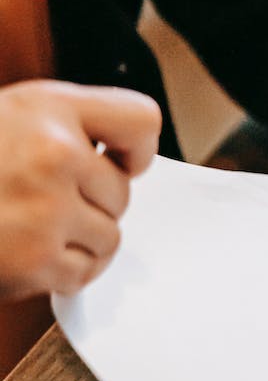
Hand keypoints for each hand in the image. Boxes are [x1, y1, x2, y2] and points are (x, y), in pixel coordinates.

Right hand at [0, 80, 161, 300]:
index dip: (136, 147)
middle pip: (123, 192)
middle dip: (93, 201)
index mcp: (49, 108)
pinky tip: (32, 253)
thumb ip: (70, 124)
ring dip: (81, 239)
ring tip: (38, 227)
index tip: (120, 160)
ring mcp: (45, 211)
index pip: (141, 121)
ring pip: (109, 236)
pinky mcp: (32, 262)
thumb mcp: (12, 113)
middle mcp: (54, 154)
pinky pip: (83, 273)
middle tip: (48, 199)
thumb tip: (125, 159)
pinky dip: (64, 270)